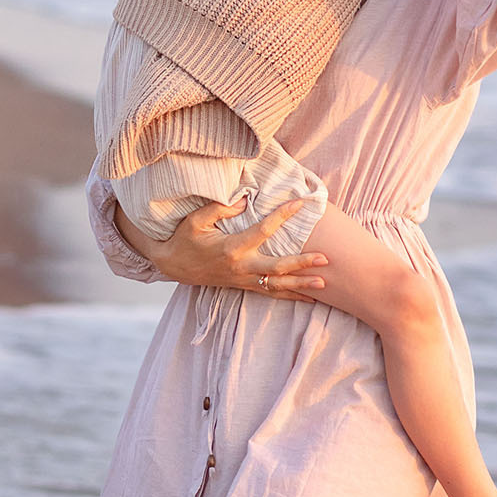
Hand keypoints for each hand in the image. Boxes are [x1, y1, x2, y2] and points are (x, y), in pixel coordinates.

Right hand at [120, 194, 330, 299]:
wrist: (172, 265)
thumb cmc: (184, 239)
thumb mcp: (196, 220)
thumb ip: (221, 208)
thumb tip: (247, 199)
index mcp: (232, 248)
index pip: (263, 231)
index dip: (282, 216)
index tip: (300, 204)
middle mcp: (241, 267)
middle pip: (277, 268)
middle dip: (301, 263)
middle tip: (324, 258)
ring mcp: (243, 280)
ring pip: (277, 286)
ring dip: (301, 284)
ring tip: (324, 283)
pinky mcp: (243, 286)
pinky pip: (271, 294)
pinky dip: (291, 295)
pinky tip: (309, 297)